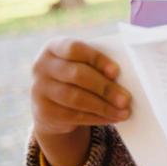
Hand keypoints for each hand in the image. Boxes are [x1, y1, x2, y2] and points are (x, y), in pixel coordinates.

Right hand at [31, 38, 129, 165]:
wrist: (52, 101)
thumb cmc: (77, 75)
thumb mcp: (81, 64)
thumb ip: (97, 65)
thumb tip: (127, 77)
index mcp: (54, 47)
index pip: (75, 49)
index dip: (97, 59)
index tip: (116, 71)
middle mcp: (41, 66)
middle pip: (77, 75)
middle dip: (105, 88)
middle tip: (126, 99)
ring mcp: (39, 90)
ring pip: (75, 98)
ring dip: (103, 106)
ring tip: (123, 111)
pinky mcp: (43, 112)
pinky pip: (73, 116)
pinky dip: (96, 117)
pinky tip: (112, 118)